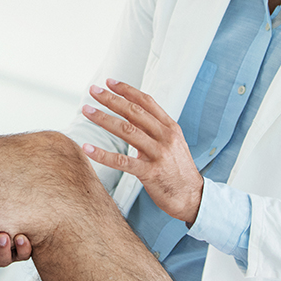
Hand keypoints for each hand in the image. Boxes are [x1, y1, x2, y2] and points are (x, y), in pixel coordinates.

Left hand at [81, 79, 203, 224]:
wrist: (193, 197)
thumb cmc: (178, 170)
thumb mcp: (172, 143)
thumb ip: (153, 129)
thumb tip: (131, 113)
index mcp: (170, 127)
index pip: (146, 102)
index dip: (127, 90)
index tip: (109, 82)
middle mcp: (165, 137)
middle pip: (134, 112)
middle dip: (111, 100)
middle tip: (93, 91)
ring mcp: (159, 154)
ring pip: (127, 131)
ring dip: (104, 119)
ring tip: (87, 111)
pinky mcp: (151, 173)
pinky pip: (123, 162)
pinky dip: (103, 154)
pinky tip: (88, 148)